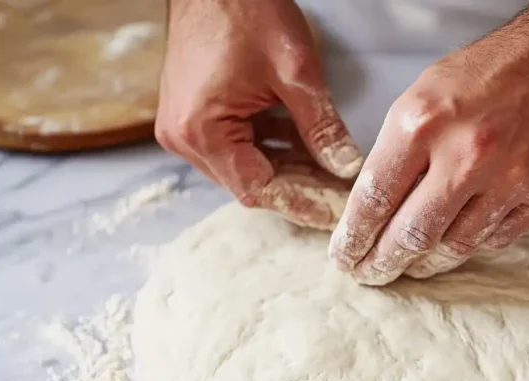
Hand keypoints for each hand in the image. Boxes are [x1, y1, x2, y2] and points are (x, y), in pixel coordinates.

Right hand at [155, 0, 361, 227]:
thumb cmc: (246, 9)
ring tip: (328, 167)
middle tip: (339, 192)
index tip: (335, 212)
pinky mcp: (190, 113)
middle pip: (249, 182)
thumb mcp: (296, 72)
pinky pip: (233, 143)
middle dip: (297, 186)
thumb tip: (345, 167)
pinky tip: (302, 142)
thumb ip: (321, 126)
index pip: (259, 188)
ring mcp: (183, 126)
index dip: (301, 202)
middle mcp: (184, 138)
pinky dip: (267, 146)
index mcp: (202, 131)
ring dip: (285, 166)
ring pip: (243, 165)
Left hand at [328, 3, 528, 285]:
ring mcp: (512, 178)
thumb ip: (401, 150)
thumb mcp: (427, 91)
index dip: (354, 237)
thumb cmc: (494, 68)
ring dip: (426, 262)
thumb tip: (377, 206)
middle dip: (382, 263)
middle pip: (411, 235)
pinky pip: (496, 239)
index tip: (344, 256)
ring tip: (410, 266)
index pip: (375, 198)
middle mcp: (467, 154)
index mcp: (425, 121)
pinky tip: (456, 242)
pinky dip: (471, 244)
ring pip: (455, 246)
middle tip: (369, 276)